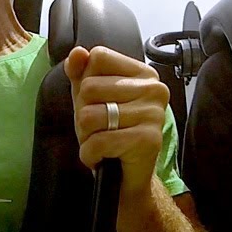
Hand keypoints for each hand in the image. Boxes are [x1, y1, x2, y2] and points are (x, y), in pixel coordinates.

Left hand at [64, 45, 170, 200]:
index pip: (98, 57)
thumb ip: (81, 72)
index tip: (98, 103)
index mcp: (143, 73)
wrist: (126, 178)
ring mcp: (154, 114)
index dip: (85, 81)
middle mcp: (154, 89)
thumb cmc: (110, 133)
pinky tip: (102, 157)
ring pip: (89, 115)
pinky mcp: (148, 140)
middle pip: (90, 87)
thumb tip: (78, 53)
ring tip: (101, 142)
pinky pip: (98, 141)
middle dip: (82, 114)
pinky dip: (90, 154)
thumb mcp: (90, 98)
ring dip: (86, 136)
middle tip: (99, 129)